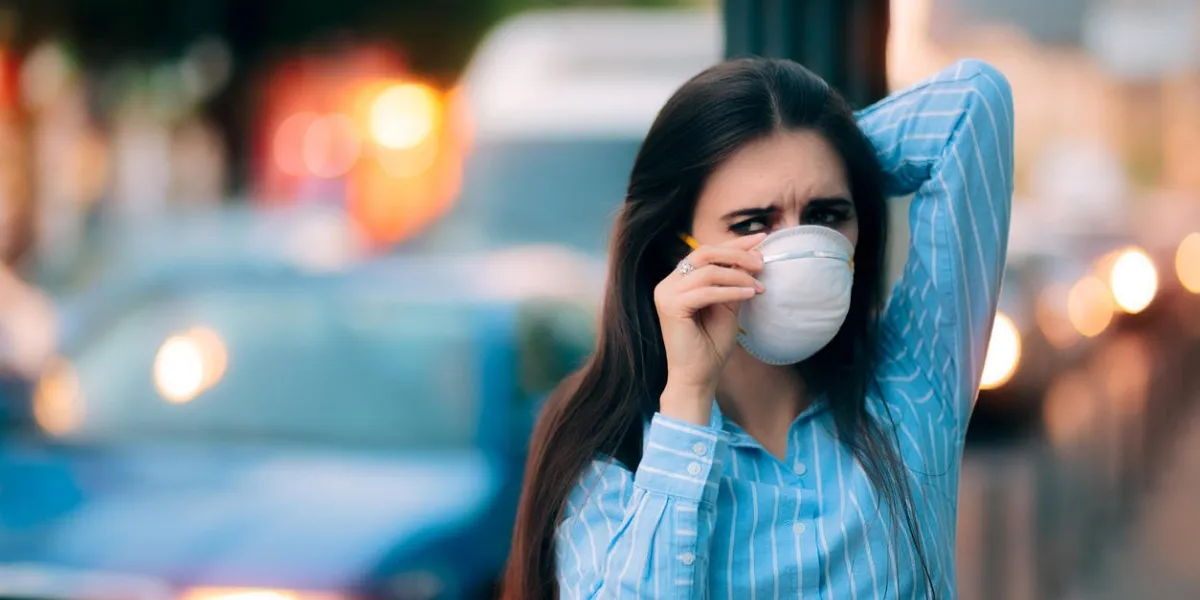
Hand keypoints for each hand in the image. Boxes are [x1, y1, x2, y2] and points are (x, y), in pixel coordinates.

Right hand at [653, 233, 764, 424]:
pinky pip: (706, 290)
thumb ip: (733, 281)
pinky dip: (731, 290)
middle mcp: (668, 283)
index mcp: (678, 281)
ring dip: (738, 275)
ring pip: (707, 270)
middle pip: (704, 253)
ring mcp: (666, 293)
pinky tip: (750, 294)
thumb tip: (752, 255)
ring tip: (758, 285)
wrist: (698, 376)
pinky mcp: (671, 306)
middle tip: (762, 263)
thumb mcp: (727, 305)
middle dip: (737, 254)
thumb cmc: (711, 345)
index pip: (706, 252)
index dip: (735, 244)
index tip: (762, 239)